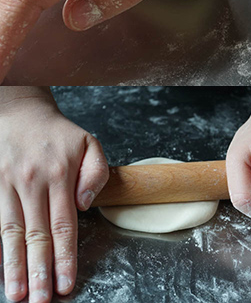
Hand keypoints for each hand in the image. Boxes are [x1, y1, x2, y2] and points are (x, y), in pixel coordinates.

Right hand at [0, 89, 108, 301]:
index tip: (66, 283)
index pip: (64, 226)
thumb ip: (96, 174)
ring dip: (13, 266)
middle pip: (36, 235)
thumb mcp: (90, 144)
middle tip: (39, 300)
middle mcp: (31, 183)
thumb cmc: (59, 134)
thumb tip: (86, 206)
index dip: (65, 257)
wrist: (20, 112)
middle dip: (38, 271)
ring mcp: (7, 185)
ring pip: (10, 233)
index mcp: (60, 175)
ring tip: (15, 294)